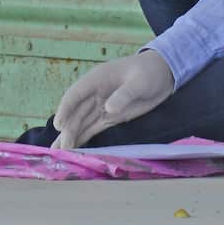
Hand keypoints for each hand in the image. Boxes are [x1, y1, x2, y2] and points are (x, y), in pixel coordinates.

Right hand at [51, 51, 174, 148]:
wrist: (164, 73)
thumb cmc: (149, 71)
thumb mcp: (139, 81)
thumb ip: (124, 94)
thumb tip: (108, 109)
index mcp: (97, 79)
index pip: (75, 95)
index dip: (65, 109)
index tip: (59, 125)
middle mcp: (94, 94)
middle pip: (76, 113)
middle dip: (67, 130)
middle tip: (61, 149)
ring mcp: (101, 106)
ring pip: (81, 123)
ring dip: (70, 137)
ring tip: (59, 153)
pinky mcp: (110, 117)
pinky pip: (93, 128)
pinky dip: (83, 137)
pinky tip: (74, 149)